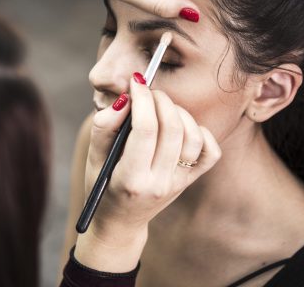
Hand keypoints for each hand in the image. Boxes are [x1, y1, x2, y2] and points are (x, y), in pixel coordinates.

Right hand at [74, 75, 220, 271]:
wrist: (120, 220)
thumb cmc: (103, 183)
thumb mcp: (93, 157)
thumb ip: (105, 126)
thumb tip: (127, 99)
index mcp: (131, 179)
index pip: (146, 130)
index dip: (142, 99)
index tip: (136, 82)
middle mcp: (160, 183)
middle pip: (172, 129)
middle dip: (160, 100)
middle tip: (148, 91)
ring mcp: (178, 183)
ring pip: (193, 137)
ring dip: (179, 112)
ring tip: (162, 107)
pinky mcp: (190, 181)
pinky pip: (210, 152)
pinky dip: (202, 132)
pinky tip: (183, 126)